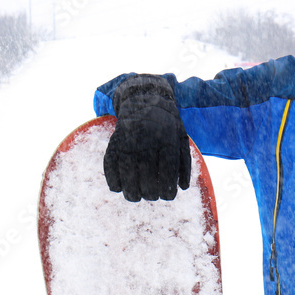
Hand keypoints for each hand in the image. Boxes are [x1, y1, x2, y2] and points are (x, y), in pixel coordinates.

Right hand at [103, 75, 190, 201]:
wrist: (144, 98)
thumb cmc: (167, 124)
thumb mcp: (181, 138)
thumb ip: (184, 162)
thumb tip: (182, 188)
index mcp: (167, 139)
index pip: (167, 170)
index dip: (167, 189)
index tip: (167, 195)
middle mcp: (147, 139)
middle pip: (146, 175)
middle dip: (150, 193)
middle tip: (151, 196)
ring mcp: (129, 140)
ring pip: (127, 172)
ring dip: (130, 191)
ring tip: (135, 196)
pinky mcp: (114, 141)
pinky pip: (110, 164)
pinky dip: (112, 180)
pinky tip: (118, 188)